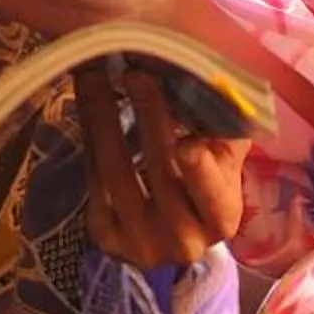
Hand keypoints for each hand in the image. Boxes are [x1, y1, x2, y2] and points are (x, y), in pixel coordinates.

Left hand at [77, 64, 244, 268]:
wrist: (174, 234)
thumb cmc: (206, 184)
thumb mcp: (225, 160)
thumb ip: (224, 127)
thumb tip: (208, 77)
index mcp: (221, 218)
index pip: (211, 195)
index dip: (199, 170)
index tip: (187, 140)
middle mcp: (182, 239)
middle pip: (160, 172)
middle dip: (149, 116)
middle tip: (136, 73)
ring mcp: (139, 240)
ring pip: (116, 172)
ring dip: (104, 116)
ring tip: (96, 75)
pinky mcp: (105, 235)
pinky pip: (93, 178)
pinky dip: (90, 136)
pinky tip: (88, 103)